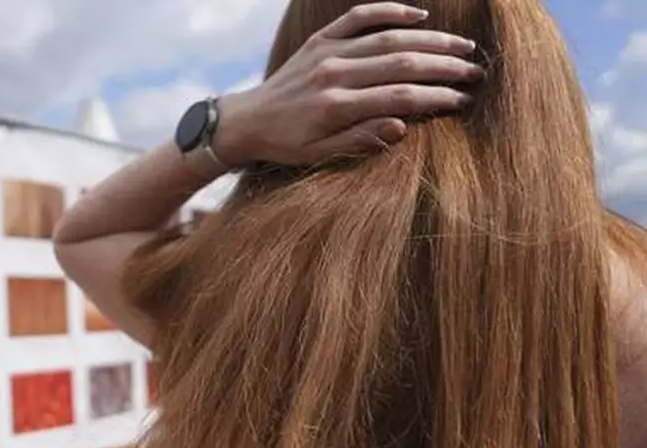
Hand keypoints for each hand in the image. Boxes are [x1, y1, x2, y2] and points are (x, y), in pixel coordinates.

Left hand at [212, 2, 482, 166]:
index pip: (400, 97)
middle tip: (476, 72)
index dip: (437, 97)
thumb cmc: (287, 144)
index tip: (464, 101)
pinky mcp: (320, 40)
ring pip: (389, 37)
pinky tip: (419, 16)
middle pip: (402, 63)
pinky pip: (359, 17)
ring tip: (462, 47)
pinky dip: (390, 11)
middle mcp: (334, 74)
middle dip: (445, 67)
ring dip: (430, 40)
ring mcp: (327, 52)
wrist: (247, 121)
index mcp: (335, 106)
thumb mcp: (320, 155)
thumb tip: (403, 126)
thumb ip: (360, 140)